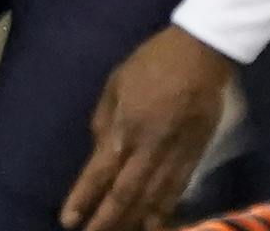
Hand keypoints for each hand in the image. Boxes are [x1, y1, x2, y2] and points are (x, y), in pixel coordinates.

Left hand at [61, 25, 233, 230]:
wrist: (200, 55)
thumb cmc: (152, 63)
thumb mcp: (115, 83)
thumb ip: (104, 120)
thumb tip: (99, 151)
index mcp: (125, 126)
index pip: (99, 172)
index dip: (83, 198)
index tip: (69, 219)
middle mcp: (148, 148)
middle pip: (124, 194)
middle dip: (106, 220)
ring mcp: (174, 155)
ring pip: (151, 199)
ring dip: (133, 222)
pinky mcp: (194, 157)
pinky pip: (177, 191)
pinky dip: (164, 212)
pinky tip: (154, 226)